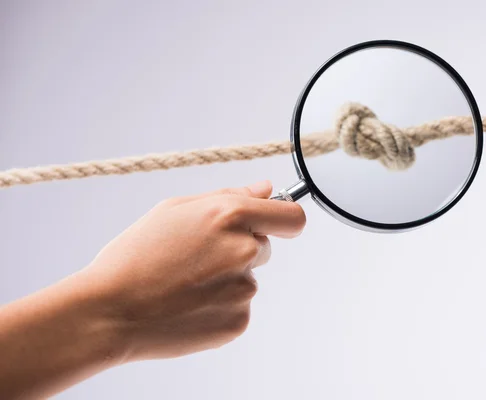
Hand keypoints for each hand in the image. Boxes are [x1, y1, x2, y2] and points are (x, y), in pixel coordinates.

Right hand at [82, 180, 305, 361]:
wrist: (109, 312)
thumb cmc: (135, 255)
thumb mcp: (174, 209)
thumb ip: (229, 195)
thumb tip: (267, 189)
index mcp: (231, 216)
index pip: (292, 217)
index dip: (285, 220)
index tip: (275, 225)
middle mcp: (244, 251)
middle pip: (265, 247)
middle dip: (241, 247)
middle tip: (198, 257)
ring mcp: (244, 290)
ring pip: (248, 277)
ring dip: (227, 277)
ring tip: (186, 283)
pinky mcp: (238, 322)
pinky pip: (239, 306)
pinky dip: (221, 305)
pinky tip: (188, 305)